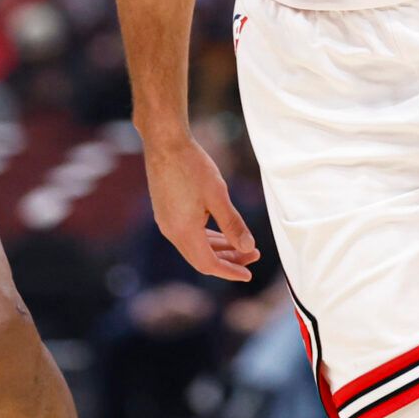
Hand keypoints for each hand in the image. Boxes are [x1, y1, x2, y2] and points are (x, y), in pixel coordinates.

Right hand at [143, 134, 259, 281]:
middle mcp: (171, 231)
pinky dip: (206, 238)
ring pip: (194, 246)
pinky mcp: (165, 212)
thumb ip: (233, 224)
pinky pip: (187, 235)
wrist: (164, 142)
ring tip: (242, 245)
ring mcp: (166, 222)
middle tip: (253, 255)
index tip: (248, 275)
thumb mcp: (218, 195)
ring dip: (218, 248)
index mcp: (183, 231)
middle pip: (201, 258)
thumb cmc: (192, 165)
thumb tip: (247, 247)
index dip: (230, 271)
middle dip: (228, 260)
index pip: (208, 264)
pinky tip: (221, 231)